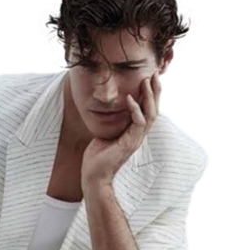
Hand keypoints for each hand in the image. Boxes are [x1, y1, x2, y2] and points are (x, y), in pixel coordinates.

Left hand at [81, 72, 163, 191]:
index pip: (148, 110)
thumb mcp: (106, 134)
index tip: (149, 78)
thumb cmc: (97, 157)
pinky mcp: (130, 143)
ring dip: (149, 97)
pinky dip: (135, 110)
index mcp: (134, 132)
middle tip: (155, 74)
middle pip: (154, 110)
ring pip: (150, 115)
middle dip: (156, 91)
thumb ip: (113, 123)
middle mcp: (139, 135)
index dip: (151, 94)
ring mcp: (136, 139)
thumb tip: (110, 110)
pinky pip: (138, 123)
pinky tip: (130, 99)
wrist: (94, 176)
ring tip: (147, 81)